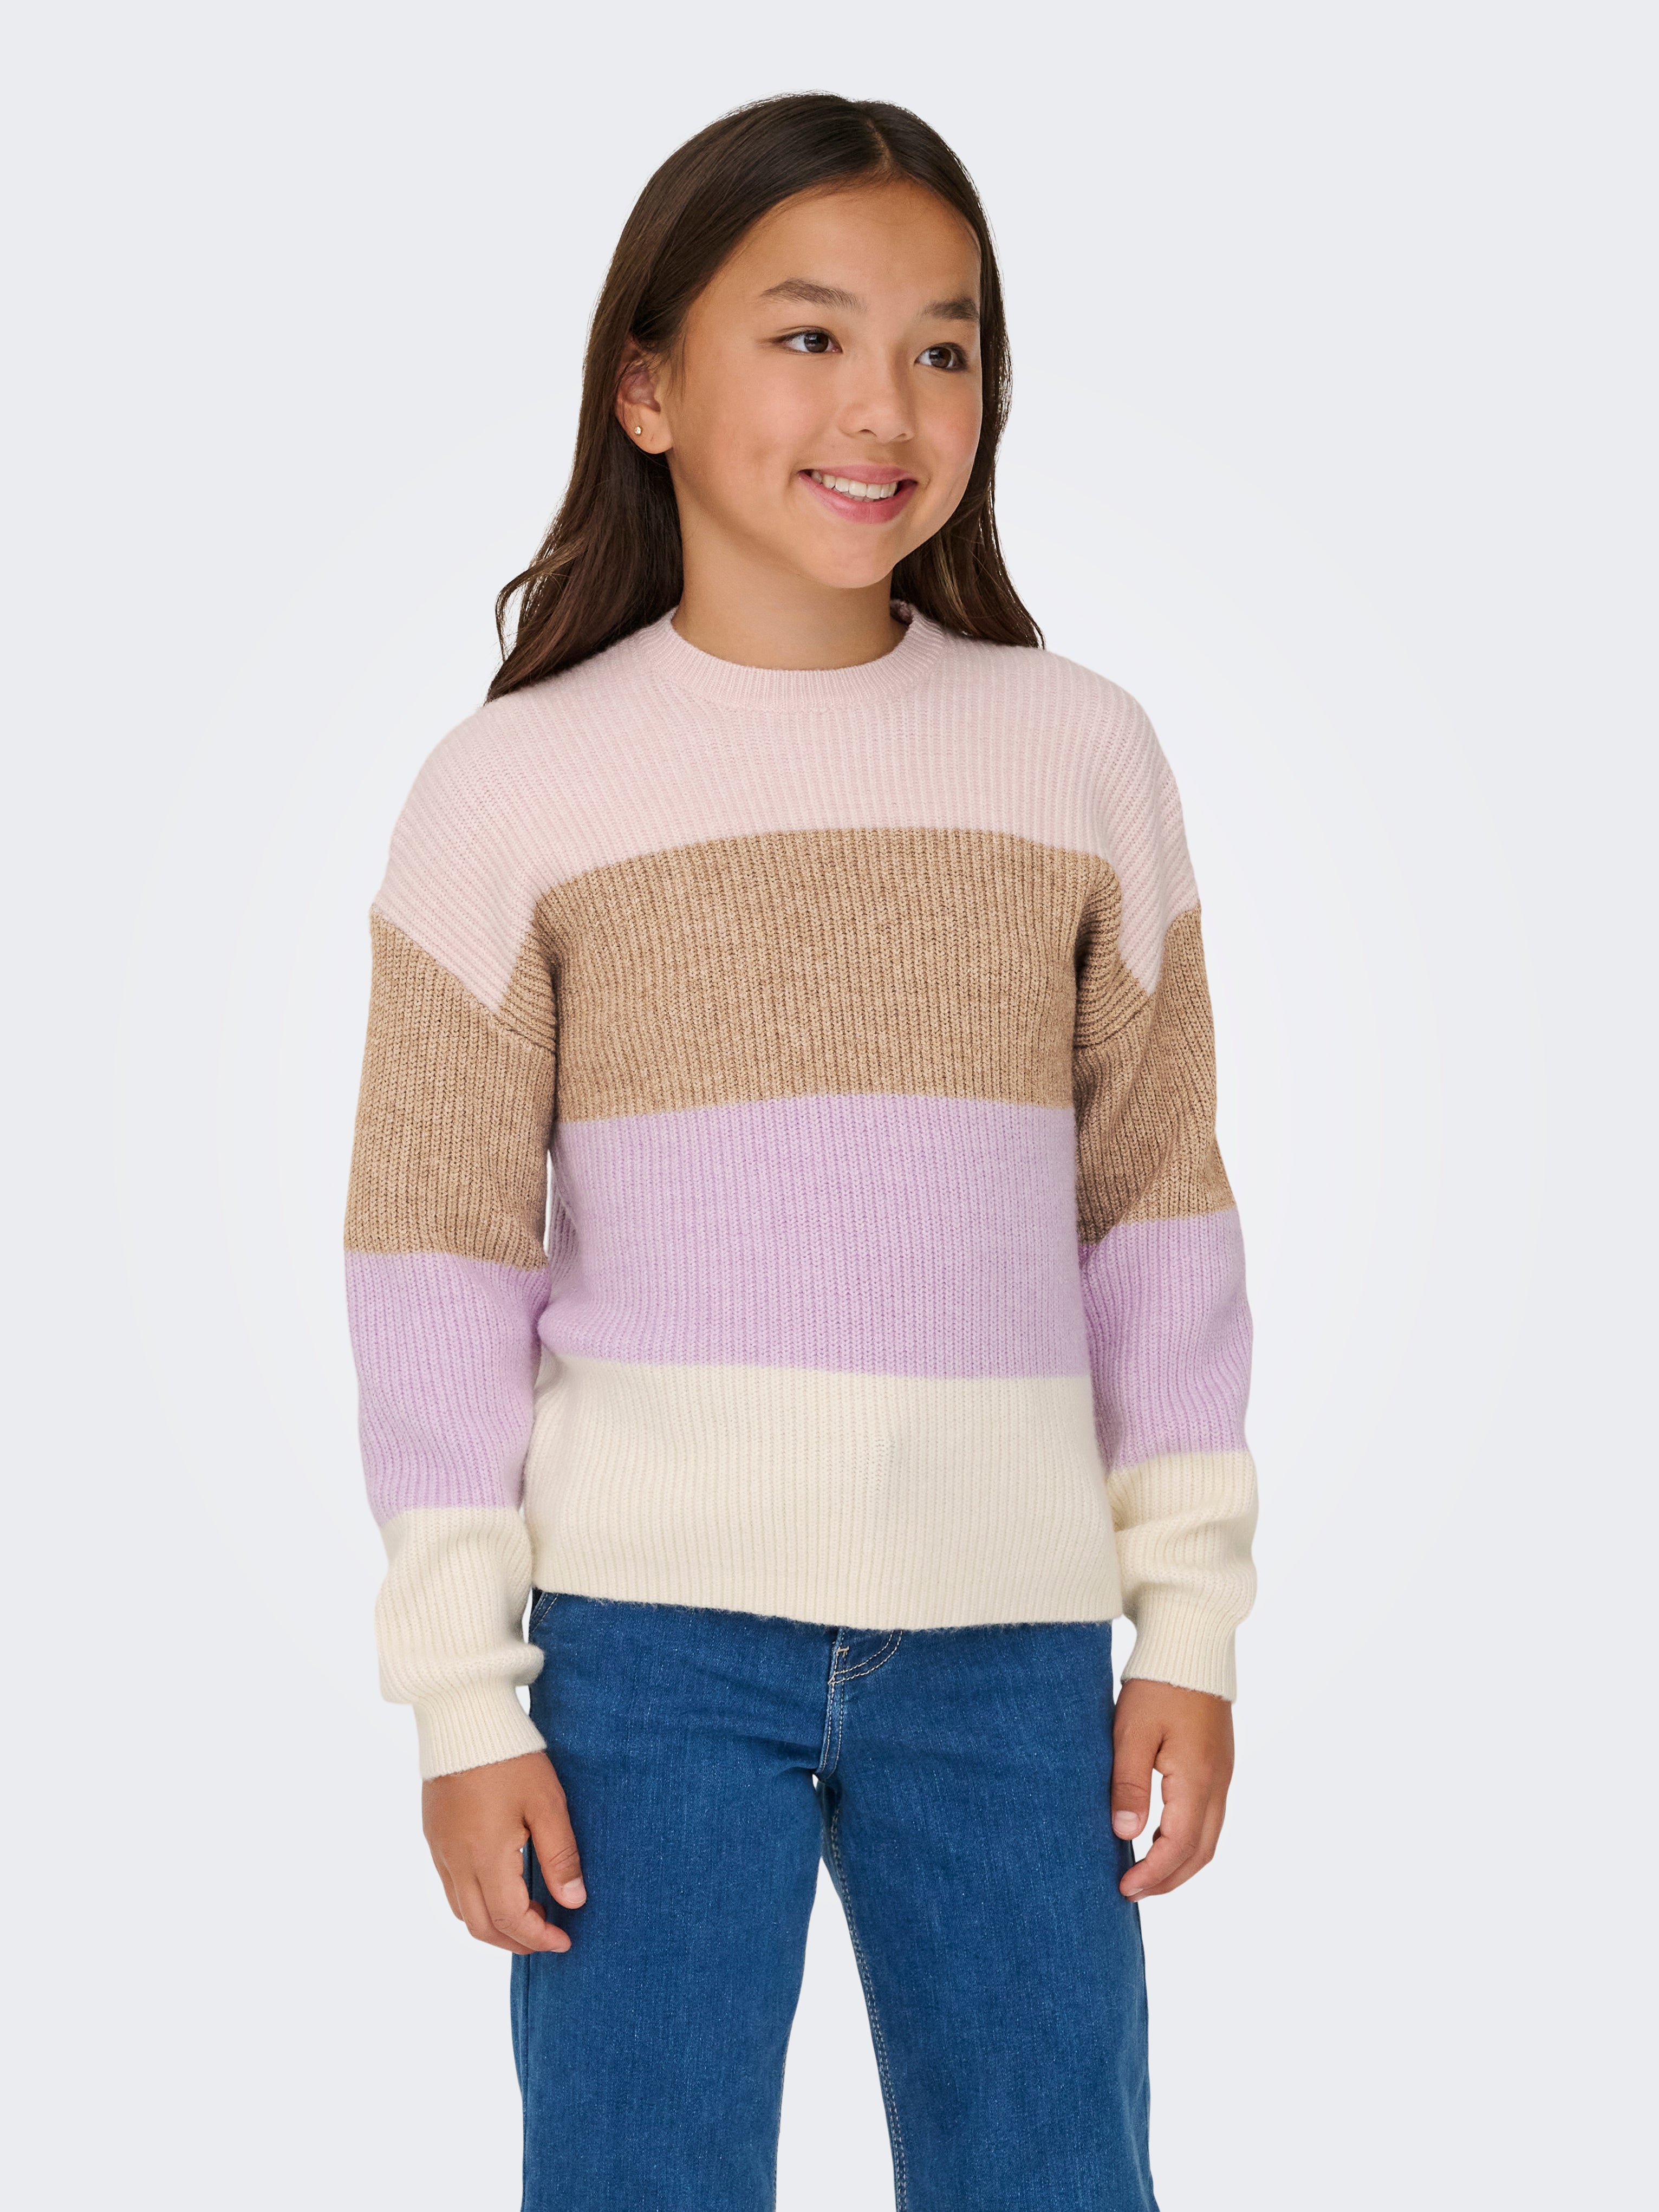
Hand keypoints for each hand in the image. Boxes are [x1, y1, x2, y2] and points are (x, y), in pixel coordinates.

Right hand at [421, 1750, 586, 1953]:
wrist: (464, 1717)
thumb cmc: (511, 1758)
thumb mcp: (547, 1804)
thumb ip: (560, 1856)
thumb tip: (574, 1902)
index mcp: (485, 1856)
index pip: (510, 1919)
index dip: (538, 1938)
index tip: (565, 1941)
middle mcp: (456, 1861)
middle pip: (481, 1926)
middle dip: (516, 1941)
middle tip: (547, 1935)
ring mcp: (440, 1849)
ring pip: (462, 1910)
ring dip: (494, 1924)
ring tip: (529, 1912)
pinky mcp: (433, 1836)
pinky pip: (450, 1886)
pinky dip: (476, 1901)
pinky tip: (501, 1884)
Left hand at [1111, 1679, 1234, 1899]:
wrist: (1190, 1645)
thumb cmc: (1157, 1685)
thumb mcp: (1131, 1732)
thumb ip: (1129, 1784)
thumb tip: (1126, 1834)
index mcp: (1197, 1778)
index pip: (1180, 1845)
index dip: (1153, 1873)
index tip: (1124, 1888)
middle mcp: (1218, 1783)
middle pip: (1201, 1851)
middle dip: (1168, 1879)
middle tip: (1132, 1891)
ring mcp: (1222, 1775)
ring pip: (1208, 1837)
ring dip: (1179, 1862)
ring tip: (1143, 1872)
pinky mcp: (1217, 1765)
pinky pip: (1208, 1817)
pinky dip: (1186, 1839)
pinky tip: (1159, 1836)